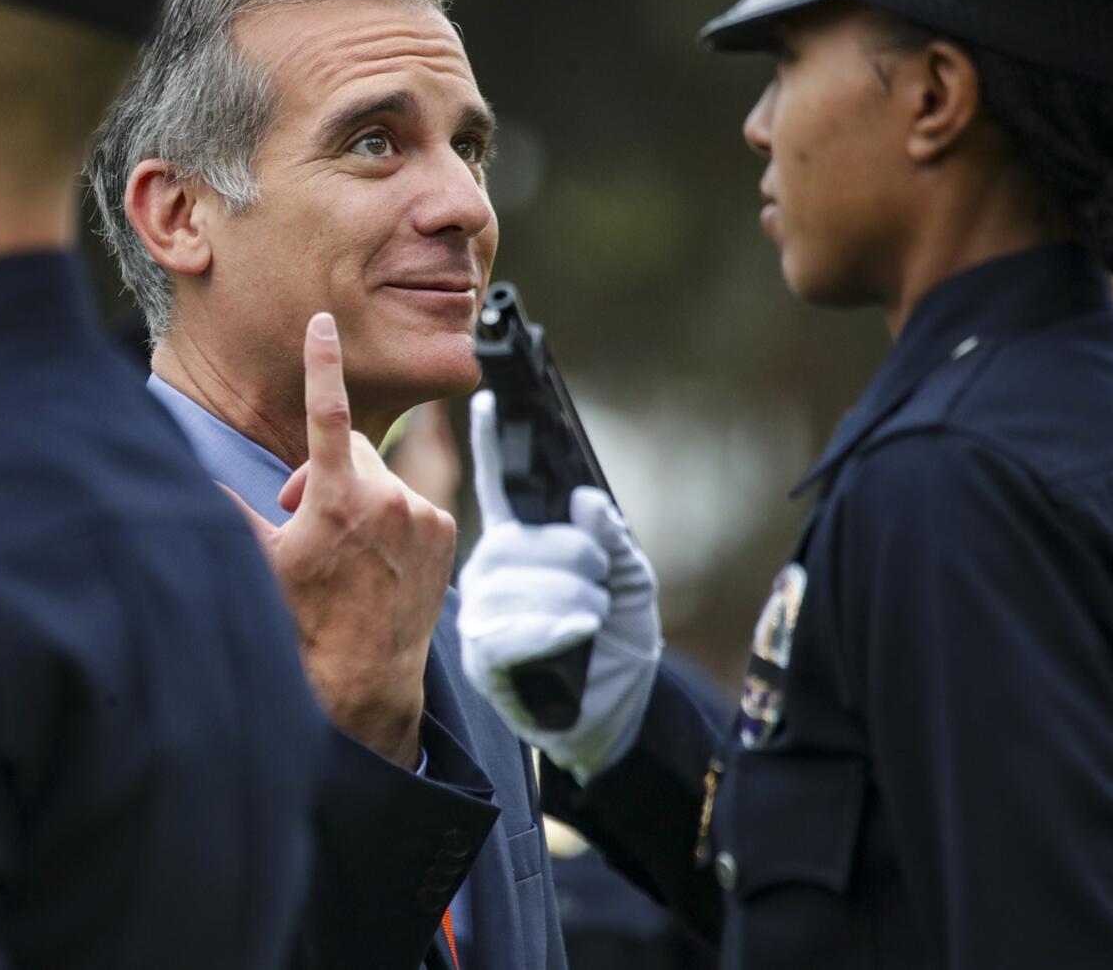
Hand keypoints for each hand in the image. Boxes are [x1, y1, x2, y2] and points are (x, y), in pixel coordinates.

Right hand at [223, 313, 456, 768]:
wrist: (365, 677)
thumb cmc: (306, 620)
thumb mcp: (261, 561)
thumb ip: (226, 512)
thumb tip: (182, 481)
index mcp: (337, 497)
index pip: (325, 412)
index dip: (320, 362)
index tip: (321, 322)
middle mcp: (386, 498)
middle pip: (349, 447)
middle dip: (323, 470)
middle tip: (298, 513)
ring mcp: (421, 514)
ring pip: (379, 474)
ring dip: (356, 494)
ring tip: (339, 544)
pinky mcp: (443, 529)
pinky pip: (408, 499)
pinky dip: (388, 513)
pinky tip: (373, 555)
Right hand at [458, 390, 660, 780]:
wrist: (615, 714)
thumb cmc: (615, 641)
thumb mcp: (630, 580)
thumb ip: (612, 539)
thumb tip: (586, 500)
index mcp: (521, 540)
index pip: (500, 482)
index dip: (491, 442)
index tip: (489, 398)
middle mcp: (491, 566)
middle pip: (531, 540)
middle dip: (581, 564)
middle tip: (595, 594)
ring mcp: (482, 609)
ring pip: (527, 585)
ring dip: (578, 604)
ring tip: (588, 625)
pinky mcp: (483, 654)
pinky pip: (513, 630)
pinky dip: (555, 630)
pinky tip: (578, 633)